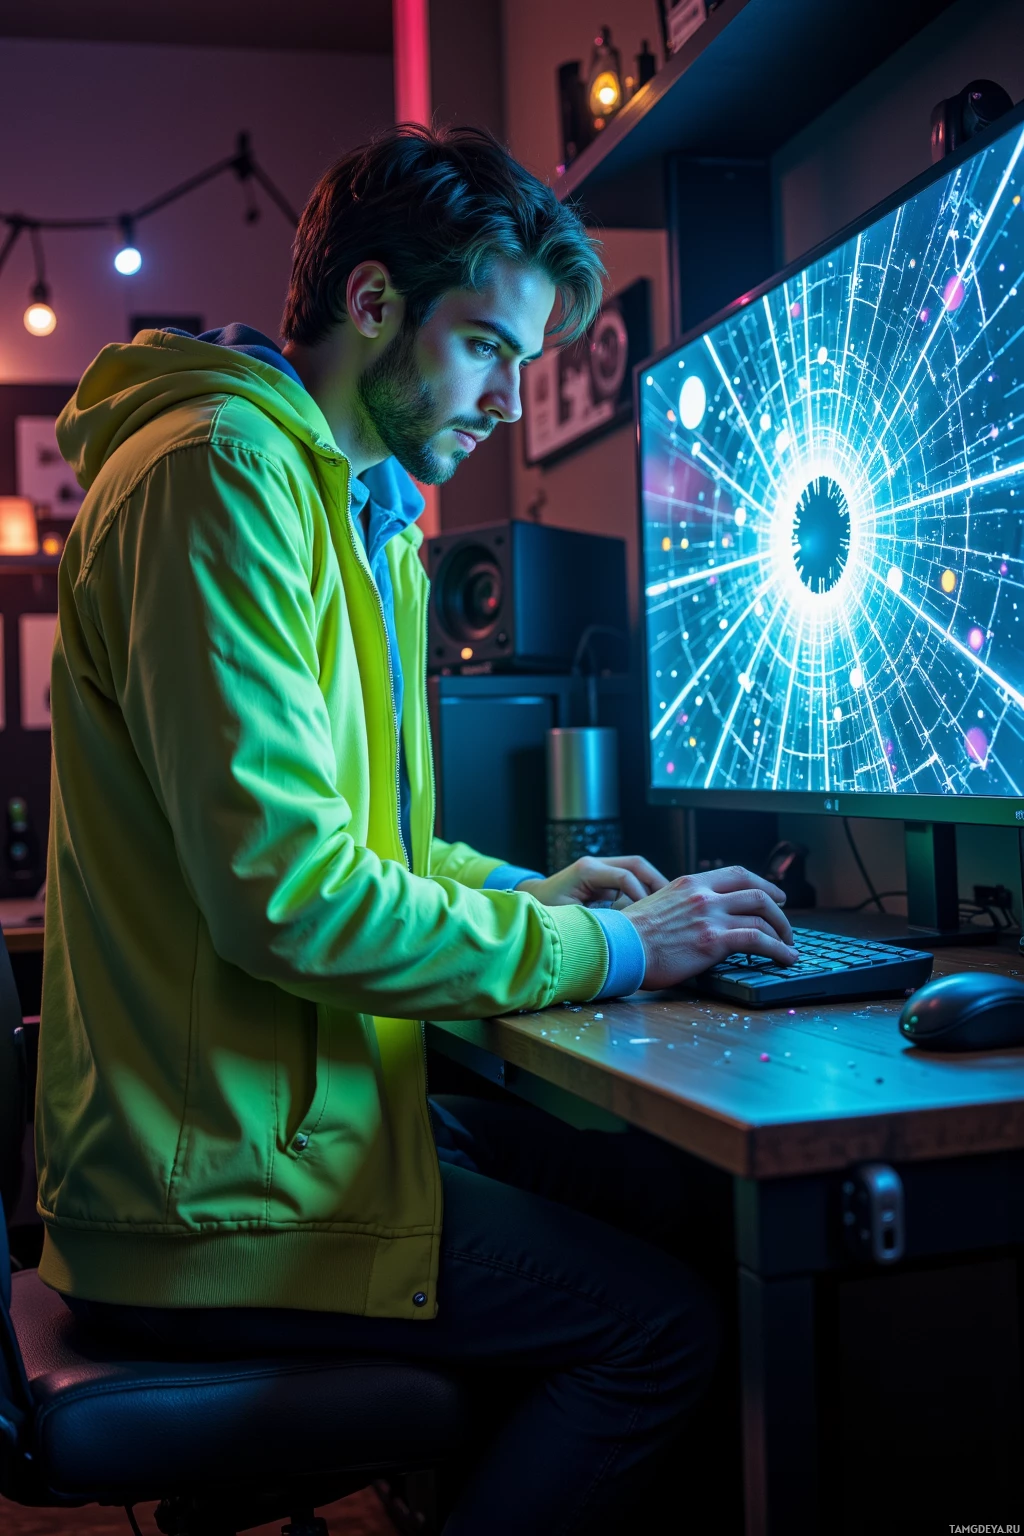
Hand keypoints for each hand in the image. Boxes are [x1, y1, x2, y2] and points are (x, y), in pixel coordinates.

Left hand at [517, 855, 668, 908]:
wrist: (530, 904)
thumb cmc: (545, 914)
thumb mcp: (570, 921)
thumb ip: (597, 921)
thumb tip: (625, 929)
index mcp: (586, 871)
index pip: (625, 876)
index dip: (641, 895)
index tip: (649, 916)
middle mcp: (596, 864)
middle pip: (637, 864)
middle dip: (657, 883)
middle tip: (673, 904)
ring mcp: (601, 868)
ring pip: (638, 870)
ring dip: (653, 886)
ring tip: (667, 907)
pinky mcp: (604, 877)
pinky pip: (631, 879)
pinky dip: (643, 891)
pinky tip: (652, 908)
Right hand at [621, 865, 796, 989]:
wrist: (618, 948)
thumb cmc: (632, 935)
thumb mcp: (659, 903)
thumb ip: (684, 904)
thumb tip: (700, 916)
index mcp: (690, 882)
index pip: (737, 873)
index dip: (762, 883)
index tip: (774, 895)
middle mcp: (703, 894)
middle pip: (757, 892)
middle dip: (779, 909)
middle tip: (785, 924)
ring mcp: (710, 916)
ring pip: (762, 915)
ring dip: (782, 932)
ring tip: (787, 946)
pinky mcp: (714, 940)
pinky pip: (758, 940)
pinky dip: (778, 949)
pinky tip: (786, 958)